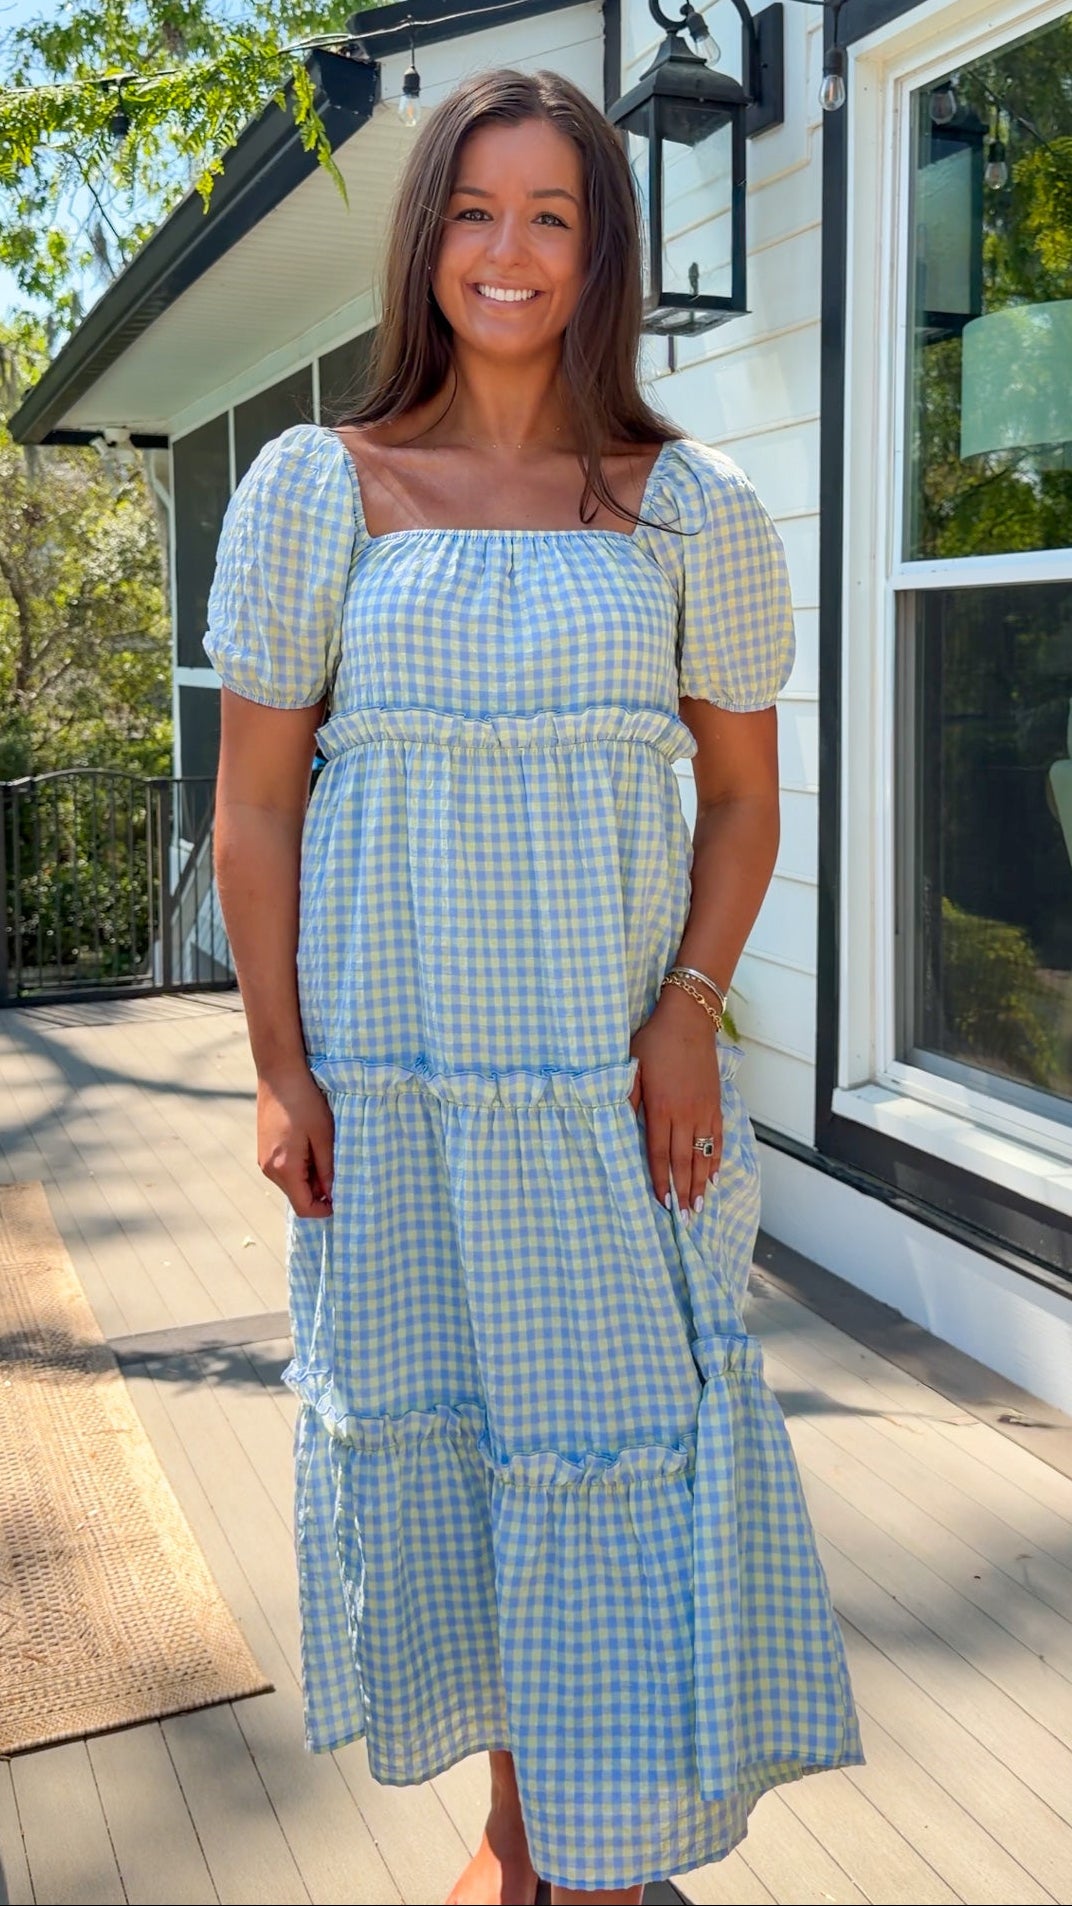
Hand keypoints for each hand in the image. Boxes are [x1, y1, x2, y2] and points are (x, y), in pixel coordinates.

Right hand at [256, 1064, 334, 1217]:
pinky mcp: (264, 1149)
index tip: (344, 1197)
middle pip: (298, 1196)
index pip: (304, 1207)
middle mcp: (269, 1169)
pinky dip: (302, 1165)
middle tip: (339, 1166)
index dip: (325, 1209)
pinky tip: (312, 1143)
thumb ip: (327, 1168)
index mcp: (284, 1168)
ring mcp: (264, 1160)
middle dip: (320, 1190)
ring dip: (311, 1176)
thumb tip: (333, 1194)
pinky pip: (285, 1169)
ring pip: (292, 1182)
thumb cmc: (304, 1100)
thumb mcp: (324, 1135)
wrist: (279, 1073)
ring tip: (325, 1150)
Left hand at [629, 985, 722, 1215]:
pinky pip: (718, 1138)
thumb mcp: (631, 1068)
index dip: (660, 1181)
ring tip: (701, 1205)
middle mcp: (685, 1114)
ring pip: (703, 1154)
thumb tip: (619, 1127)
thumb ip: (626, 1099)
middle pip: (684, 1161)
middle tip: (686, 1218)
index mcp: (660, 1108)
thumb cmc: (654, 1042)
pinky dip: (716, 1159)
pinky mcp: (714, 1104)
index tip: (662, 1202)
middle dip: (684, 1191)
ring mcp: (703, 1110)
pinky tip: (714, 1175)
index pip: (659, 1154)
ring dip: (701, 1182)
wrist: (688, 1021)